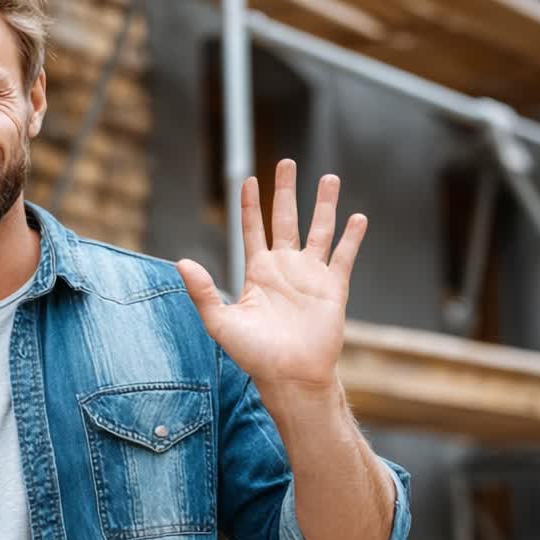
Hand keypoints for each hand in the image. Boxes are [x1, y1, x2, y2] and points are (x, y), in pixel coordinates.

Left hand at [177, 159, 366, 393]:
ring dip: (324, 205)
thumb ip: (201, 291)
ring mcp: (310, 276)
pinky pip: (343, 256)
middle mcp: (285, 268)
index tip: (247, 178)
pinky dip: (351, 237)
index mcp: (257, 272)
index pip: (252, 229)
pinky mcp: (333, 288)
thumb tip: (181, 261)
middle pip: (285, 219)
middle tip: (287, 162)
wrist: (290, 377)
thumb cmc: (253, 354)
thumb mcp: (220, 321)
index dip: (250, 205)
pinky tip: (357, 217)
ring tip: (329, 178)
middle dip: (286, 191)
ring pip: (319, 230)